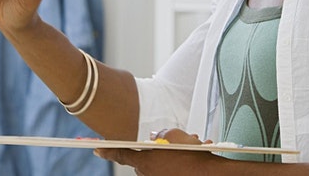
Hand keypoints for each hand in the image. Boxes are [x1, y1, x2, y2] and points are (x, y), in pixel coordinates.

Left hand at [95, 129, 218, 175]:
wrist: (212, 174)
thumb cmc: (193, 155)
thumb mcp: (174, 136)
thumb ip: (159, 135)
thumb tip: (154, 137)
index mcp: (145, 161)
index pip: (120, 153)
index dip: (107, 150)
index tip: (96, 149)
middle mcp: (149, 173)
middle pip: (143, 158)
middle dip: (154, 149)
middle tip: (171, 141)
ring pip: (160, 163)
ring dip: (171, 154)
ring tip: (191, 145)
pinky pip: (171, 169)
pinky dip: (180, 161)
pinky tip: (195, 153)